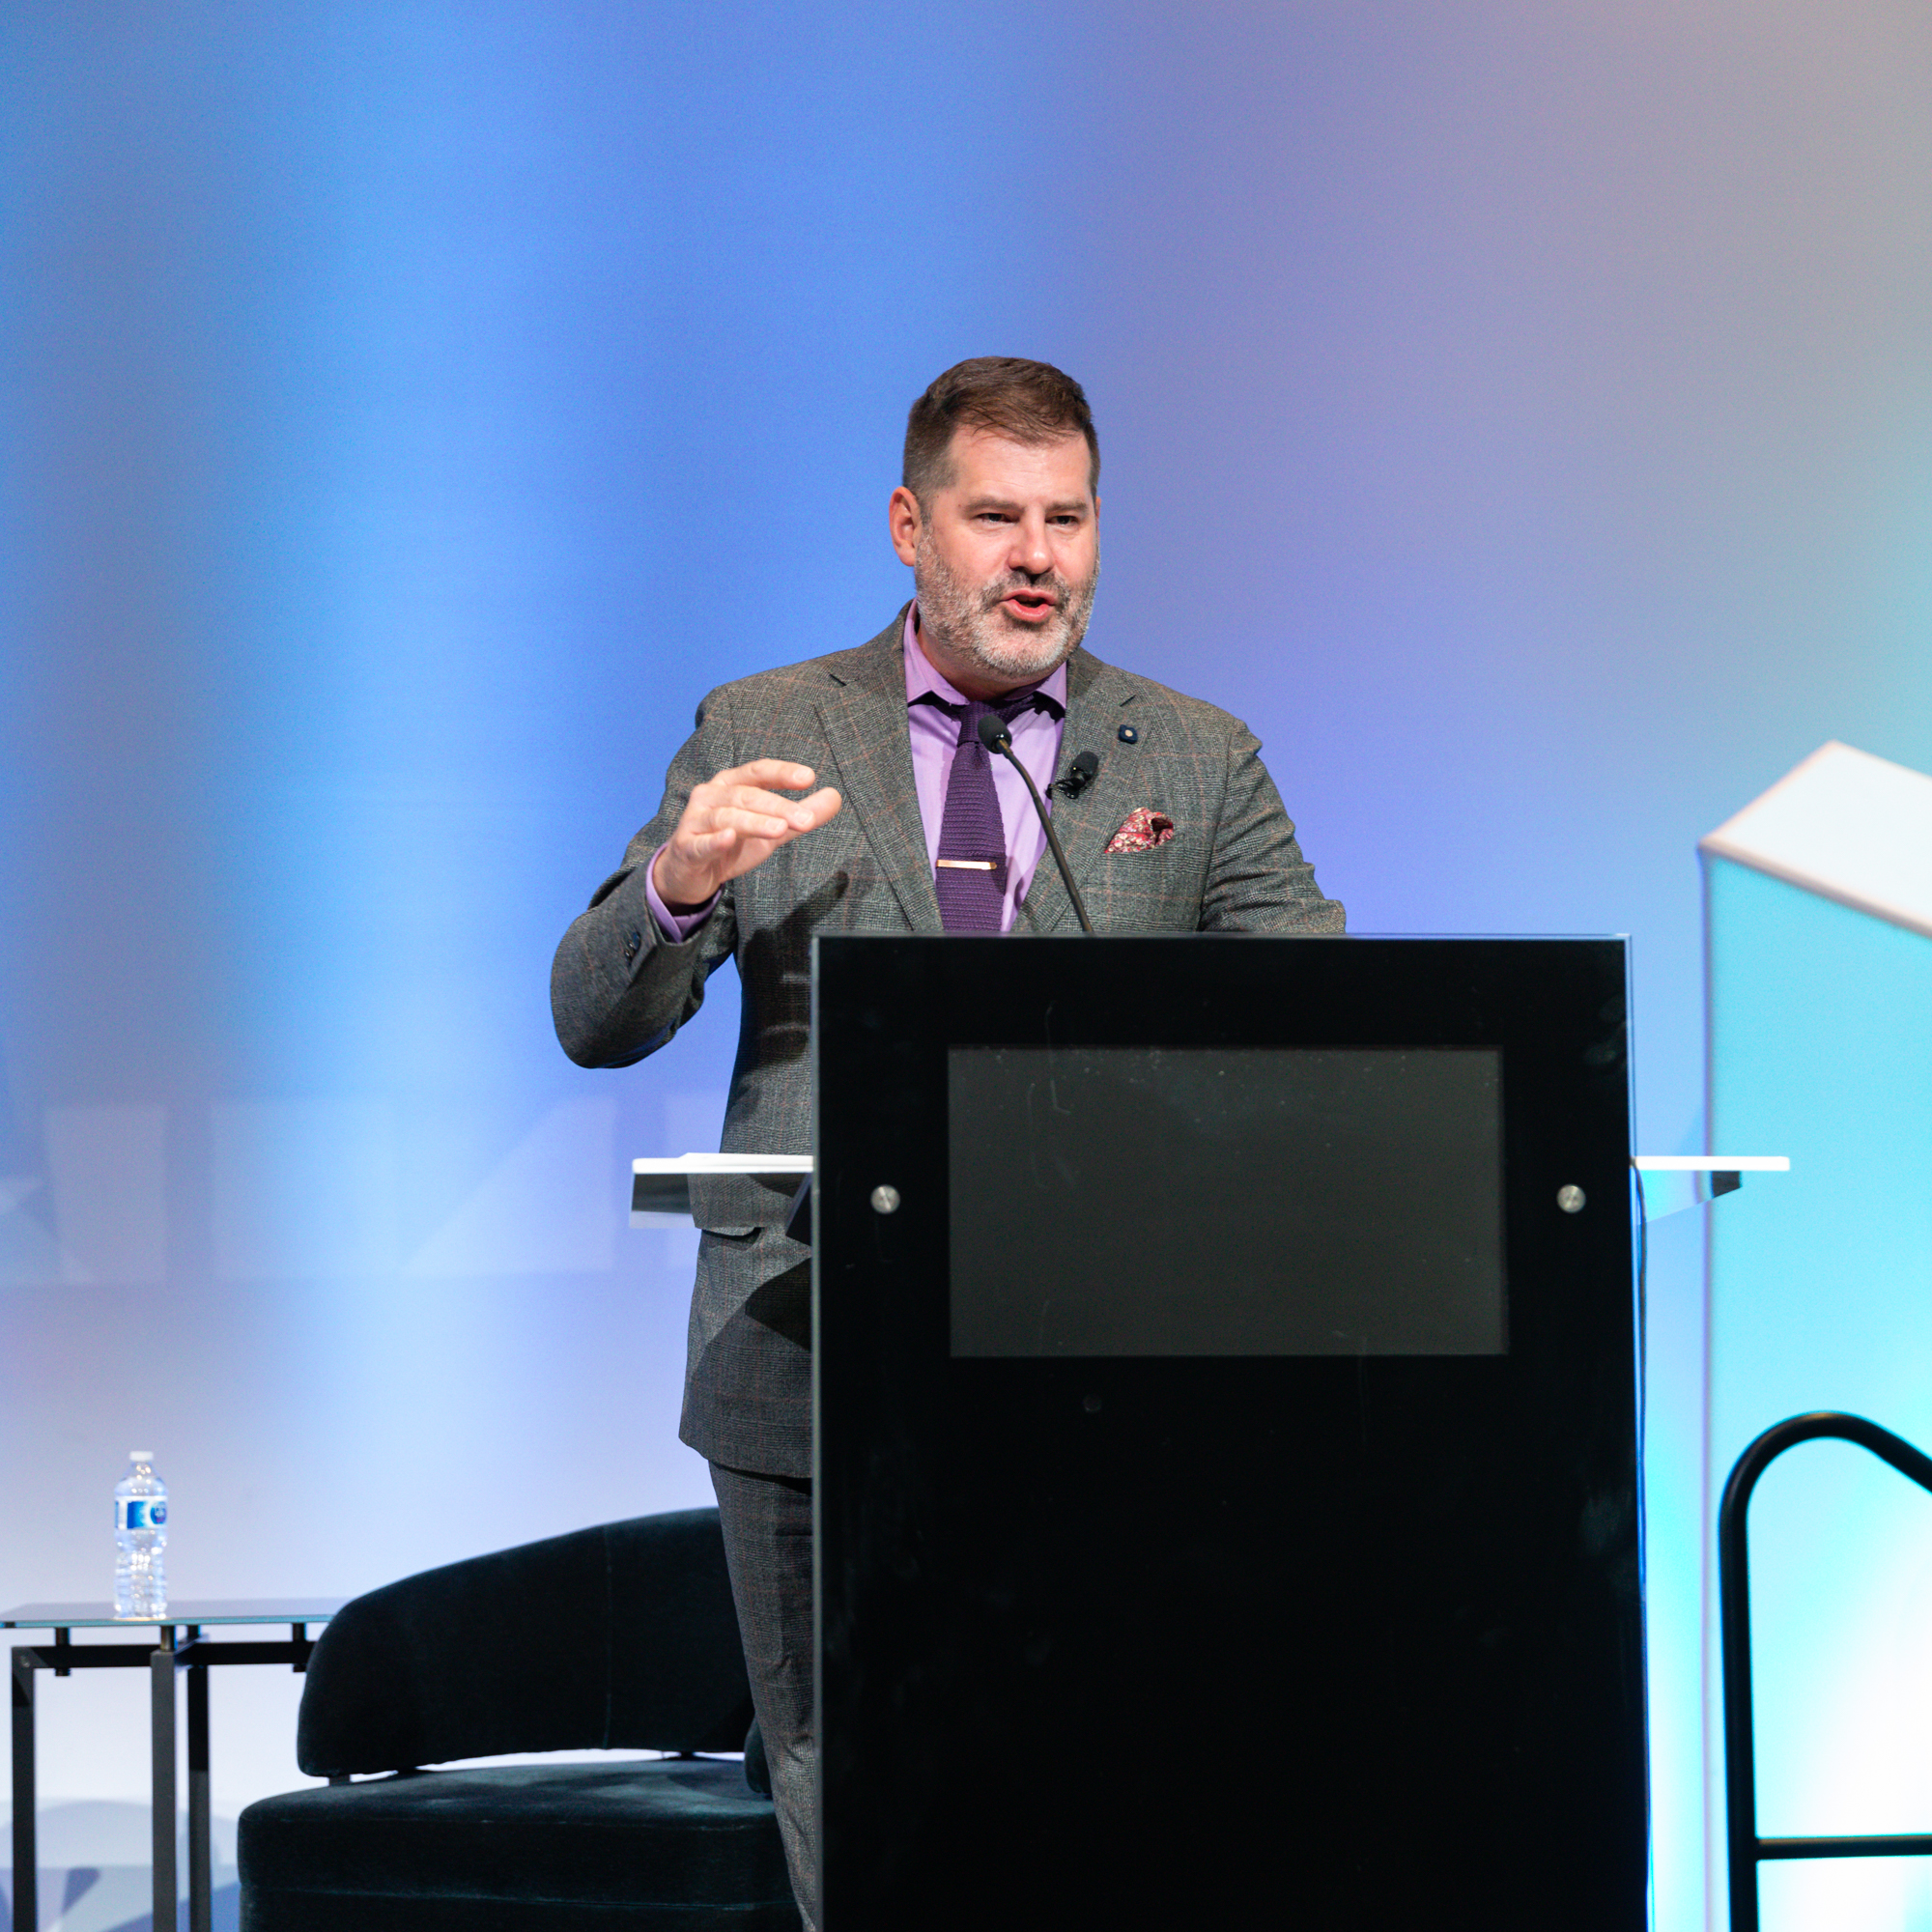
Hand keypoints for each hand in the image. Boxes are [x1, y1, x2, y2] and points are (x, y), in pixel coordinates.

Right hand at [652, 759, 842, 908]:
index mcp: (731, 785)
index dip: (782, 773)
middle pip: (747, 795)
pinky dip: (714, 839)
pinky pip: (701, 842)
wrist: (688, 873)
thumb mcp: (771, 830)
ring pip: (727, 816)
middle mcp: (711, 796)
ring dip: (754, 822)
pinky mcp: (686, 847)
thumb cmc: (730, 844)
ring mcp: (695, 820)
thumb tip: (836, 796)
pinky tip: (728, 837)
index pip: (758, 772)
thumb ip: (800, 814)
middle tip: (807, 819)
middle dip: (778, 806)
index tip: (809, 777)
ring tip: (780, 829)